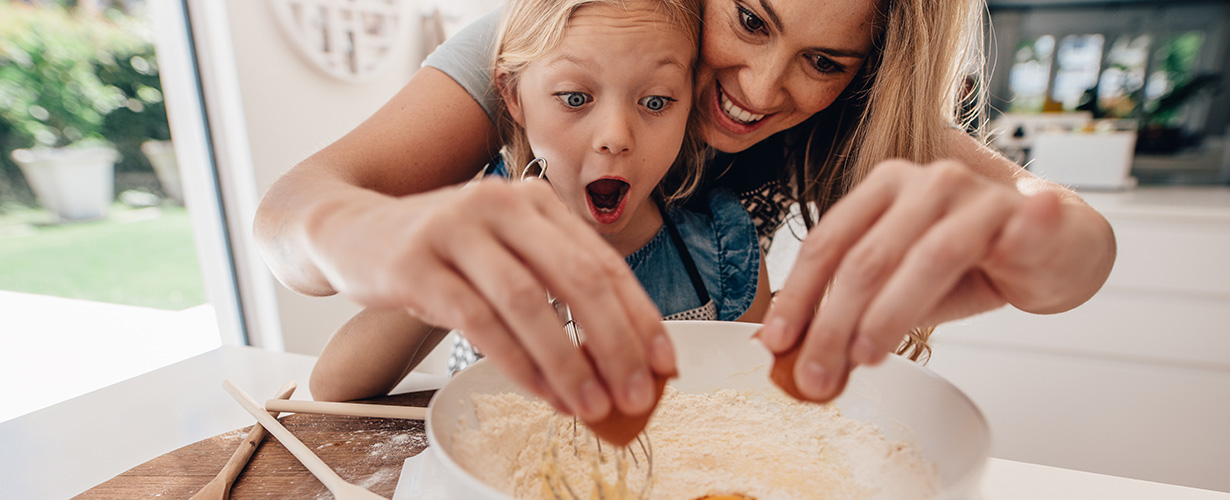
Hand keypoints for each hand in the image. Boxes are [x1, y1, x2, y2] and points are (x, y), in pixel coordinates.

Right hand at [306, 178, 676, 421]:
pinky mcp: (416, 263)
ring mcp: (456, 229)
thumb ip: (554, 286)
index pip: (604, 262)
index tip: (665, 364)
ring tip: (593, 407)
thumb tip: (617, 355)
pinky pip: (479, 321)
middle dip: (617, 345)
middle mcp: (501, 204)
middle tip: (638, 395)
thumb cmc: (440, 250)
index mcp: (535, 202)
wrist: (348, 229)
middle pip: (577, 280)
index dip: (641, 316)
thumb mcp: (503, 251)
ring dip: (568, 363)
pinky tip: (540, 393)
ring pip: (529, 303)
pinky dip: (516, 363)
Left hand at [758, 159, 1112, 401]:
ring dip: (884, 315)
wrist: (1060, 249)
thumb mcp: (904, 288)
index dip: (797, 294)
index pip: (827, 243)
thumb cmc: (976, 265)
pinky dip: (956, 282)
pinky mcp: (1019, 212)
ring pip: (917, 258)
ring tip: (864, 358)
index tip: (776, 341)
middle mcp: (922, 181)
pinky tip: (955, 301)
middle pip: (863, 257)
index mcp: (883, 189)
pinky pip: (982, 247)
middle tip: (816, 373)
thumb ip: (858, 311)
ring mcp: (971, 192)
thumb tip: (799, 356)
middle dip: (832, 323)